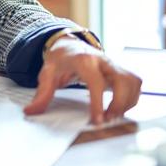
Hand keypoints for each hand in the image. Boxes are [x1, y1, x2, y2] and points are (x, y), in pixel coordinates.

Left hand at [23, 36, 141, 123]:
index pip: (95, 81)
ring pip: (132, 82)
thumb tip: (30, 112)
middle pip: (121, 81)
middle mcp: (102, 59)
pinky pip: (135, 83)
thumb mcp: (47, 74)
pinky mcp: (122, 69)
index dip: (98, 101)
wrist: (68, 45)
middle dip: (118, 104)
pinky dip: (132, 98)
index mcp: (83, 60)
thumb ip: (42, 94)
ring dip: (127, 102)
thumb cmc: (59, 60)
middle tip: (106, 120)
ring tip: (112, 115)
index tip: (97, 120)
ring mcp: (114, 63)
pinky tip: (120, 107)